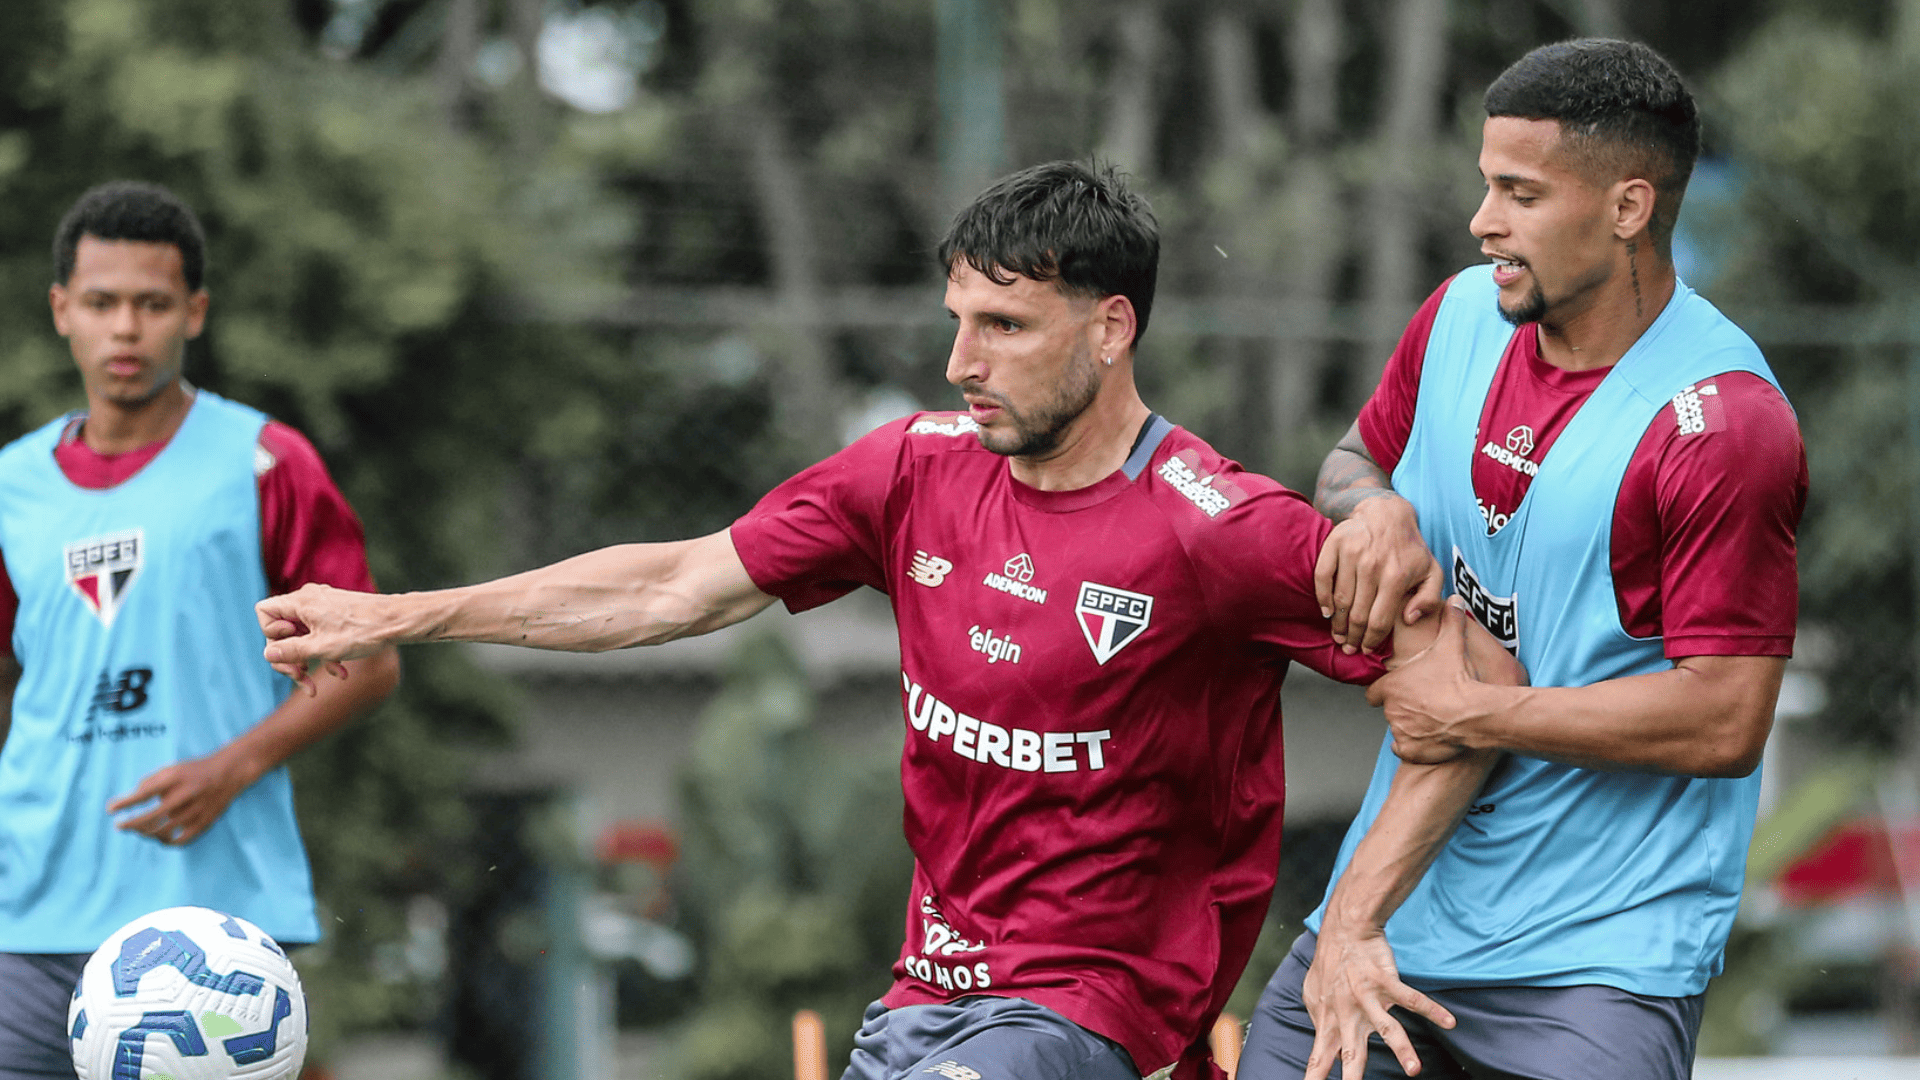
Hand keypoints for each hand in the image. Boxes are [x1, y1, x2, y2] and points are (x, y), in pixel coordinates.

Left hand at [108, 753, 254, 845]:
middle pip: (151, 817)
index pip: (144, 793)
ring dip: (146, 833)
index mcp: (175, 779)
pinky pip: (181, 840)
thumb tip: (131, 800)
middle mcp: (185, 795)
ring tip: (139, 831)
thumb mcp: (171, 769)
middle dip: (131, 824)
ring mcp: (195, 811)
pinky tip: (159, 838)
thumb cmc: (193, 772)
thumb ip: (150, 782)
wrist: (228, 773)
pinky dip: (167, 842)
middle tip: (119, 826)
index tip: (110, 809)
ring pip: (164, 831)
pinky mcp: (204, 823)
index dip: (125, 803)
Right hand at [256, 583, 379, 694]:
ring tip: (314, 683)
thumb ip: (290, 652)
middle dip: (289, 656)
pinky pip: (320, 634)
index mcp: (301, 602)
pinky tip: (340, 672)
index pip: (264, 612)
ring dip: (307, 660)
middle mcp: (309, 600)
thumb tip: (267, 655)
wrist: (399, 622)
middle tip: (300, 676)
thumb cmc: (362, 632)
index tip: (290, 646)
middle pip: (282, 629)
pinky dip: (325, 653)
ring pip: (302, 636)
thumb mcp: (321, 648)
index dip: (270, 634)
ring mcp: (324, 607)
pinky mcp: (337, 616)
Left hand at [1302, 925, 1452, 1078]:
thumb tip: (1326, 1047)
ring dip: (1402, 1049)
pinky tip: (1449, 1022)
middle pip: (1352, 1051)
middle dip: (1353, 1075)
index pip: (1320, 1057)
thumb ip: (1320, 1023)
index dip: (1316, 1077)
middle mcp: (1347, 1013)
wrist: (1344, 932)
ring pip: (1387, 1028)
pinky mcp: (1385, 981)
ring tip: (1415, 1070)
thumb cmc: (1328, 966)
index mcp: (1329, 1020)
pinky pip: (1412, 998)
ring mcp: (1366, 997)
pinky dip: (1432, 1010)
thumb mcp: (1314, 996)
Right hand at [1315, 494, 1440, 655]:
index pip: (1380, 620)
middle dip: (1352, 637)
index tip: (1366, 650)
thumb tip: (1410, 619)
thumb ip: (1430, 598)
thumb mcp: (1433, 571)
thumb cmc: (1410, 548)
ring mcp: (1352, 555)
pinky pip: (1323, 577)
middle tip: (1348, 648)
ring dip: (1337, 623)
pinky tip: (1326, 611)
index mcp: (1396, 577)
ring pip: (1340, 600)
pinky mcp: (1335, 545)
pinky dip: (1322, 597)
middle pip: (1357, 614)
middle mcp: (1373, 567)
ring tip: (1337, 635)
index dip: (1371, 640)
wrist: (1387, 514)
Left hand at [1367, 599, 1485, 763]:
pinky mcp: (1410, 750)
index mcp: (1392, 687)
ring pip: (1398, 730)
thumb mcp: (1452, 646)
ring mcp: (1399, 731)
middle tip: (1424, 703)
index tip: (1397, 690)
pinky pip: (1405, 749)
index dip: (1385, 691)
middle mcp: (1391, 710)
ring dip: (1410, 727)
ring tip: (1432, 720)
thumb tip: (1454, 600)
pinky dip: (1415, 747)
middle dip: (1403, 708)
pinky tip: (1431, 738)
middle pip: (1389, 710)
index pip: (1374, 692)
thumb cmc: (1458, 682)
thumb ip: (1450, 622)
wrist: (1472, 716)